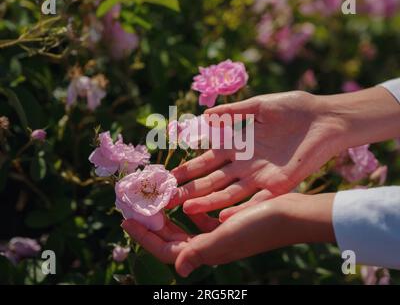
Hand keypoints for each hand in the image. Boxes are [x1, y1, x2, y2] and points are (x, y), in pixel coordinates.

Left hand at [123, 192, 335, 276]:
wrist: (291, 215)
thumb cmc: (259, 225)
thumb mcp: (227, 238)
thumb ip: (200, 251)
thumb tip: (178, 269)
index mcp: (207, 252)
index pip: (167, 250)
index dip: (145, 238)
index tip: (126, 221)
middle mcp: (210, 246)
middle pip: (172, 239)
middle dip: (152, 226)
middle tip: (135, 208)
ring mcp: (219, 235)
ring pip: (185, 228)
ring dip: (169, 216)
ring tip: (155, 201)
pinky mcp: (229, 223)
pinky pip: (201, 218)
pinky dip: (190, 209)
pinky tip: (186, 197)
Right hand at [168, 91, 343, 220]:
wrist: (324, 117)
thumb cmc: (292, 108)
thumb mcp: (258, 106)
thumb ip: (232, 112)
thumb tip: (204, 117)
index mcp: (237, 145)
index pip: (206, 160)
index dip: (188, 168)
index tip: (168, 176)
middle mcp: (244, 164)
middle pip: (212, 179)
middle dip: (190, 189)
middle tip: (167, 199)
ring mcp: (260, 176)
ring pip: (229, 192)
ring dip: (209, 201)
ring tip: (188, 209)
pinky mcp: (278, 184)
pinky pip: (257, 200)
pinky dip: (241, 209)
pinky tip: (223, 217)